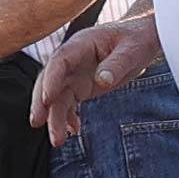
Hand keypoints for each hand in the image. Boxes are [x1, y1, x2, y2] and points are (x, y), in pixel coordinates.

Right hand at [34, 16, 161, 144]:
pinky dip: (68, 118)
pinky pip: (68, 104)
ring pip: (58, 97)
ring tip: (57, 140)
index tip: (46, 99)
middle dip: (41, 103)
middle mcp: (73, 60)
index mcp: (81, 44)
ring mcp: (75, 74)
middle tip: (37, 123)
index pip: (60, 61)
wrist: (141, 38)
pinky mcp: (81, 86)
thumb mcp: (132, 50)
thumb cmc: (137, 38)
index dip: (51, 79)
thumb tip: (102, 80)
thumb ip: (116, 64)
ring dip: (55, 118)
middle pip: (50, 81)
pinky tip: (73, 131)